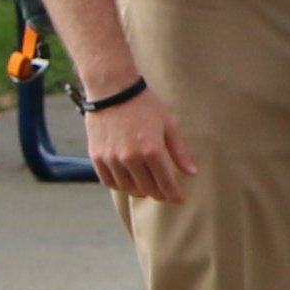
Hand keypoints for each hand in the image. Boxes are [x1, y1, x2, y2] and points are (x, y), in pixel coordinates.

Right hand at [88, 85, 194, 203]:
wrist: (112, 90)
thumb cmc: (144, 105)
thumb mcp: (168, 124)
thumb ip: (180, 151)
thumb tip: (192, 173)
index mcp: (151, 150)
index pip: (166, 183)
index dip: (174, 195)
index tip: (179, 200)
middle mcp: (130, 158)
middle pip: (147, 189)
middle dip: (159, 194)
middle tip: (164, 193)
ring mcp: (112, 159)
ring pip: (128, 189)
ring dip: (140, 191)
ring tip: (146, 187)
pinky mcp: (97, 157)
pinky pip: (109, 182)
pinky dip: (120, 185)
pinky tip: (127, 181)